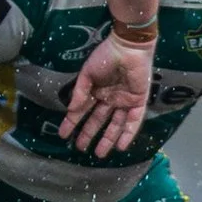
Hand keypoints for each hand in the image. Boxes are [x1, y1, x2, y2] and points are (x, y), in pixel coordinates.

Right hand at [61, 33, 150, 154]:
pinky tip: (120, 146)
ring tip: (99, 154)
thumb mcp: (87, 74)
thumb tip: (71, 110)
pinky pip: (134, 121)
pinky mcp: (138, 102)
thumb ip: (80, 93)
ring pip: (116, 125)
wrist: (128, 47)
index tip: (63, 134)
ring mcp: (125, 101)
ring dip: (107, 139)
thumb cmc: (106, 56)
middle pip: (99, 121)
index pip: (83, 111)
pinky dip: (127, 134)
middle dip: (89, 134)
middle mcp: (110, 99)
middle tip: (80, 148)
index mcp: (97, 91)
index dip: (73, 123)